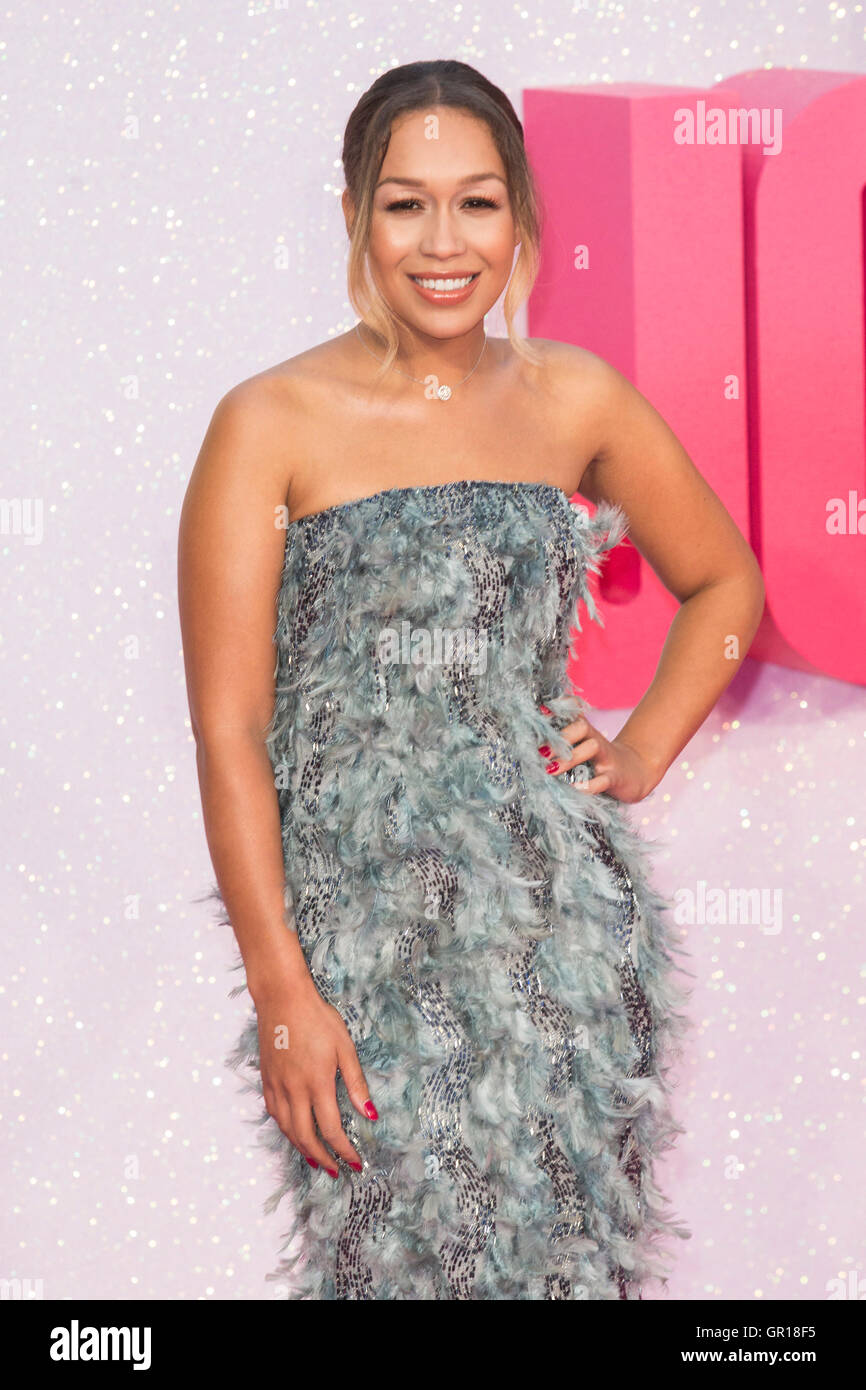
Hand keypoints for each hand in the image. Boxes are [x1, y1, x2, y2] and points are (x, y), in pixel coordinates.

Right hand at [254, 976, 377, 1178]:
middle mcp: (294, 1090)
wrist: (282, 997)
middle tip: (335, 1171)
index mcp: (317, 1083)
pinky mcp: (266, 1079)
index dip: (344, 1151)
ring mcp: (277, 1086)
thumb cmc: (317, 1018)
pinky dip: (284, 1129)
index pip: (331, 1130)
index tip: (355, 1163)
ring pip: (287, 1129)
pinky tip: (293, 1131)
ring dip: (302, 1148)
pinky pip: (273, 1113)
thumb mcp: (344, 1047)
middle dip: (323, 1158)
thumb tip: (370, 1114)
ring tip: (315, 1159)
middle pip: (306, 1137)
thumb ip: (356, 1083)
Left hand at [537, 709, 659, 803]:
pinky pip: (602, 780)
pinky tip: (574, 789)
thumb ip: (564, 742)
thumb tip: (535, 738)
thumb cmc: (601, 761)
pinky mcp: (615, 778)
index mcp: (588, 733)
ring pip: (592, 747)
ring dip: (570, 757)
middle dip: (561, 737)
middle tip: (540, 751)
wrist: (636, 774)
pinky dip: (587, 786)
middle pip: (582, 727)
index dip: (561, 708)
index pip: (575, 714)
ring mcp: (607, 758)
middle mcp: (597, 741)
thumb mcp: (585, 747)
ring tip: (550, 769)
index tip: (542, 711)